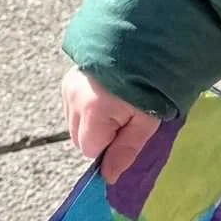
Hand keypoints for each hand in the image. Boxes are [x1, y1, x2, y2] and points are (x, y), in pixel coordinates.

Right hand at [60, 67, 158, 183]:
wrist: (145, 42)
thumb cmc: (151, 84)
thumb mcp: (146, 121)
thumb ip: (125, 150)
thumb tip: (108, 178)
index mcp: (92, 111)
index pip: (90, 150)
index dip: (109, 148)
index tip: (128, 133)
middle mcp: (74, 99)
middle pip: (80, 138)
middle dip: (100, 137)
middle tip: (125, 118)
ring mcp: (68, 87)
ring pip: (75, 124)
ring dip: (93, 123)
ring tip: (116, 103)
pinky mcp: (68, 79)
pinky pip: (74, 107)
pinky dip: (88, 109)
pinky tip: (105, 95)